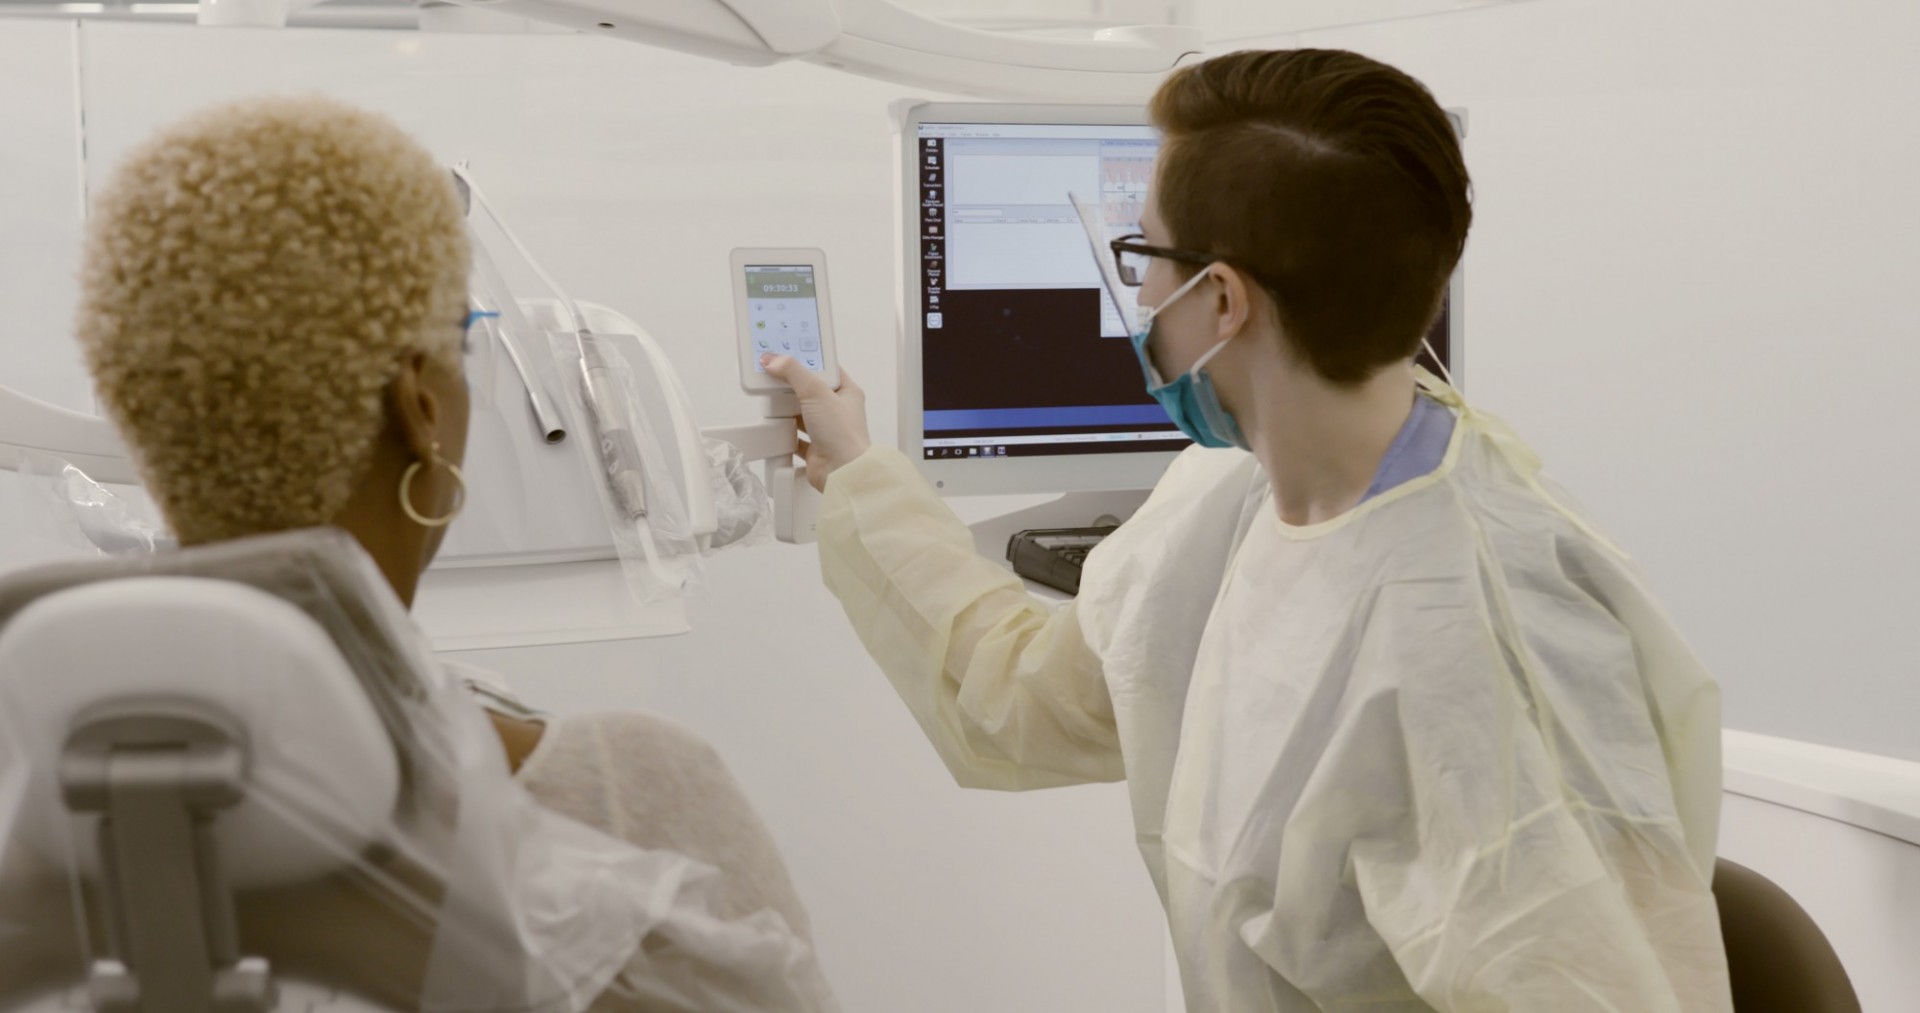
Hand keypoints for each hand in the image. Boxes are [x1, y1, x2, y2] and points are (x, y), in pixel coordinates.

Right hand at [761, 355, 871, 491]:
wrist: (843, 472)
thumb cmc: (843, 434)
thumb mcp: (816, 392)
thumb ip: (793, 372)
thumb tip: (774, 360)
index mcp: (846, 392)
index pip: (825, 369)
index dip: (807, 360)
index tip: (788, 353)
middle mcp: (837, 411)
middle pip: (809, 391)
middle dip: (791, 386)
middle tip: (773, 377)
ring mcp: (826, 430)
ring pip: (801, 414)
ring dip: (787, 410)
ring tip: (772, 401)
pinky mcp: (815, 449)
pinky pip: (796, 438)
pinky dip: (785, 434)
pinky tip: (776, 428)